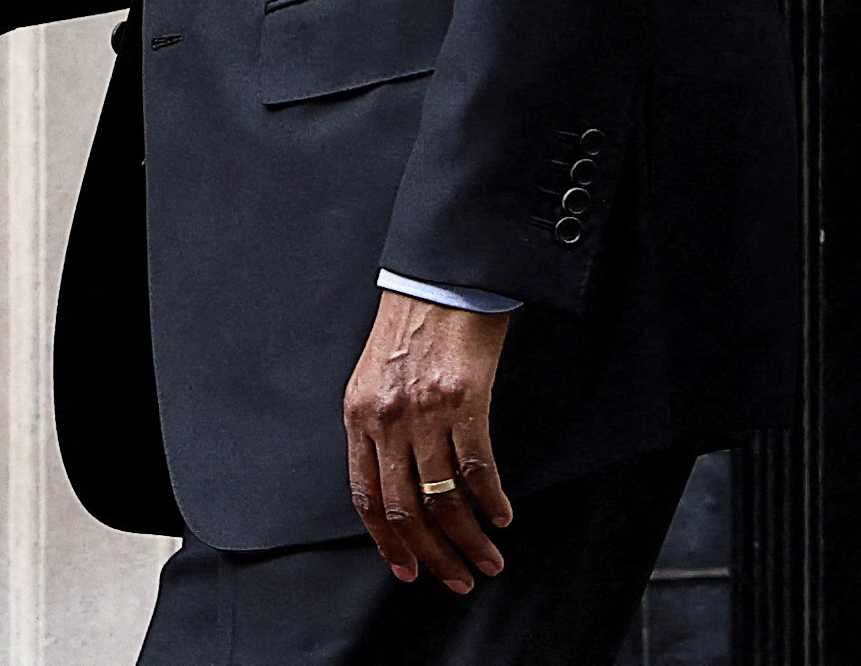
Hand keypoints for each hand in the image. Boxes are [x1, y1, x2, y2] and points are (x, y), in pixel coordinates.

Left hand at [342, 291, 515, 591]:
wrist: (438, 281)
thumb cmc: (409, 328)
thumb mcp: (374, 379)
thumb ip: (378, 427)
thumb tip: (398, 482)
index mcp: (358, 416)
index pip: (365, 496)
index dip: (387, 541)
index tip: (408, 570)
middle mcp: (385, 419)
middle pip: (404, 508)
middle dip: (433, 554)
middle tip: (458, 578)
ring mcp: (424, 413)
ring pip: (443, 498)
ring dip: (469, 539)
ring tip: (489, 560)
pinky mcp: (463, 402)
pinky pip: (477, 469)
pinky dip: (492, 501)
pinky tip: (502, 517)